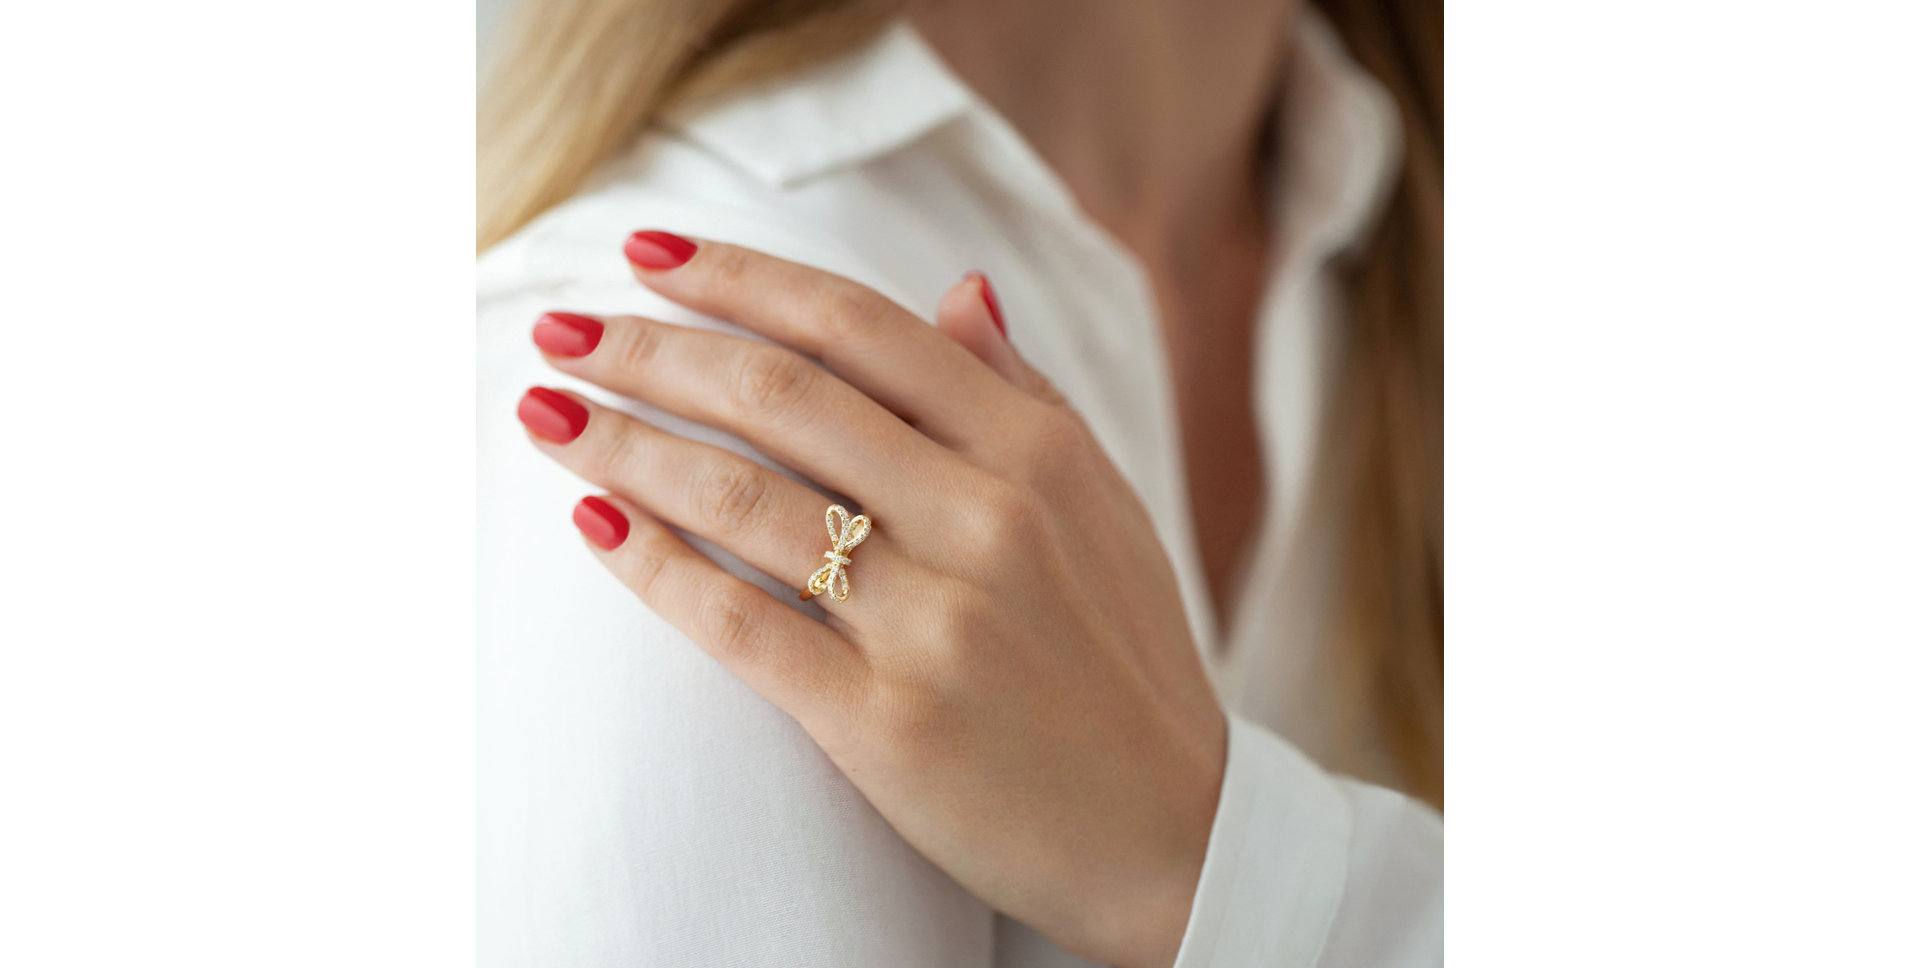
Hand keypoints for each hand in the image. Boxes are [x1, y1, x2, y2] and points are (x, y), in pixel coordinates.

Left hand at [516, 231, 1226, 967]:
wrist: (1175, 835)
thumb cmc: (1128, 661)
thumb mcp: (1105, 505)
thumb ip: (1024, 394)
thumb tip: (958, 287)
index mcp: (1036, 452)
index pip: (858, 328)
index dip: (738, 278)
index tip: (647, 253)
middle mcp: (986, 519)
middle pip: (782, 396)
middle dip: (652, 349)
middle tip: (562, 329)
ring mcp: (935, 621)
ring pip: (743, 498)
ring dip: (625, 443)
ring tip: (545, 412)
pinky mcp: (884, 721)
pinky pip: (739, 622)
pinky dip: (653, 564)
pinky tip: (594, 521)